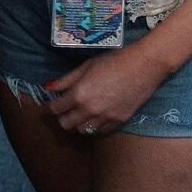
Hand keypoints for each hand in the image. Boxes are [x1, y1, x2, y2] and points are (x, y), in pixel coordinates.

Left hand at [45, 43, 163, 135]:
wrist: (143, 66)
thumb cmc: (113, 60)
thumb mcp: (86, 66)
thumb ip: (66, 80)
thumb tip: (47, 87)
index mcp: (79, 94)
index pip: (56, 108)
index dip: (53, 104)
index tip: (55, 100)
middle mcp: (89, 110)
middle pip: (66, 124)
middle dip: (63, 116)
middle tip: (68, 107)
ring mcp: (104, 118)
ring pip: (82, 131)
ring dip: (79, 122)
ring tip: (83, 111)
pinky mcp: (118, 122)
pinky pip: (100, 131)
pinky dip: (95, 125)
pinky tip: (98, 114)